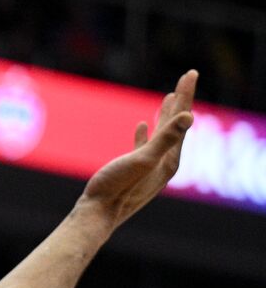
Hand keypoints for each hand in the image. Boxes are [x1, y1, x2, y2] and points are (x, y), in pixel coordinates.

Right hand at [79, 70, 196, 229]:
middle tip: (186, 77)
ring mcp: (150, 168)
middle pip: (176, 126)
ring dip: (166, 115)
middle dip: (181, 101)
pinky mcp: (133, 171)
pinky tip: (140, 126)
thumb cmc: (116, 188)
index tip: (190, 73)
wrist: (96, 214)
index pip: (181, 121)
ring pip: (162, 135)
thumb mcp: (142, 161)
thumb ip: (164, 139)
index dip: (186, 96)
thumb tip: (188, 116)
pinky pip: (144, 146)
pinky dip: (145, 133)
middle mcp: (164, 163)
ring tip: (169, 97)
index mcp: (169, 159)